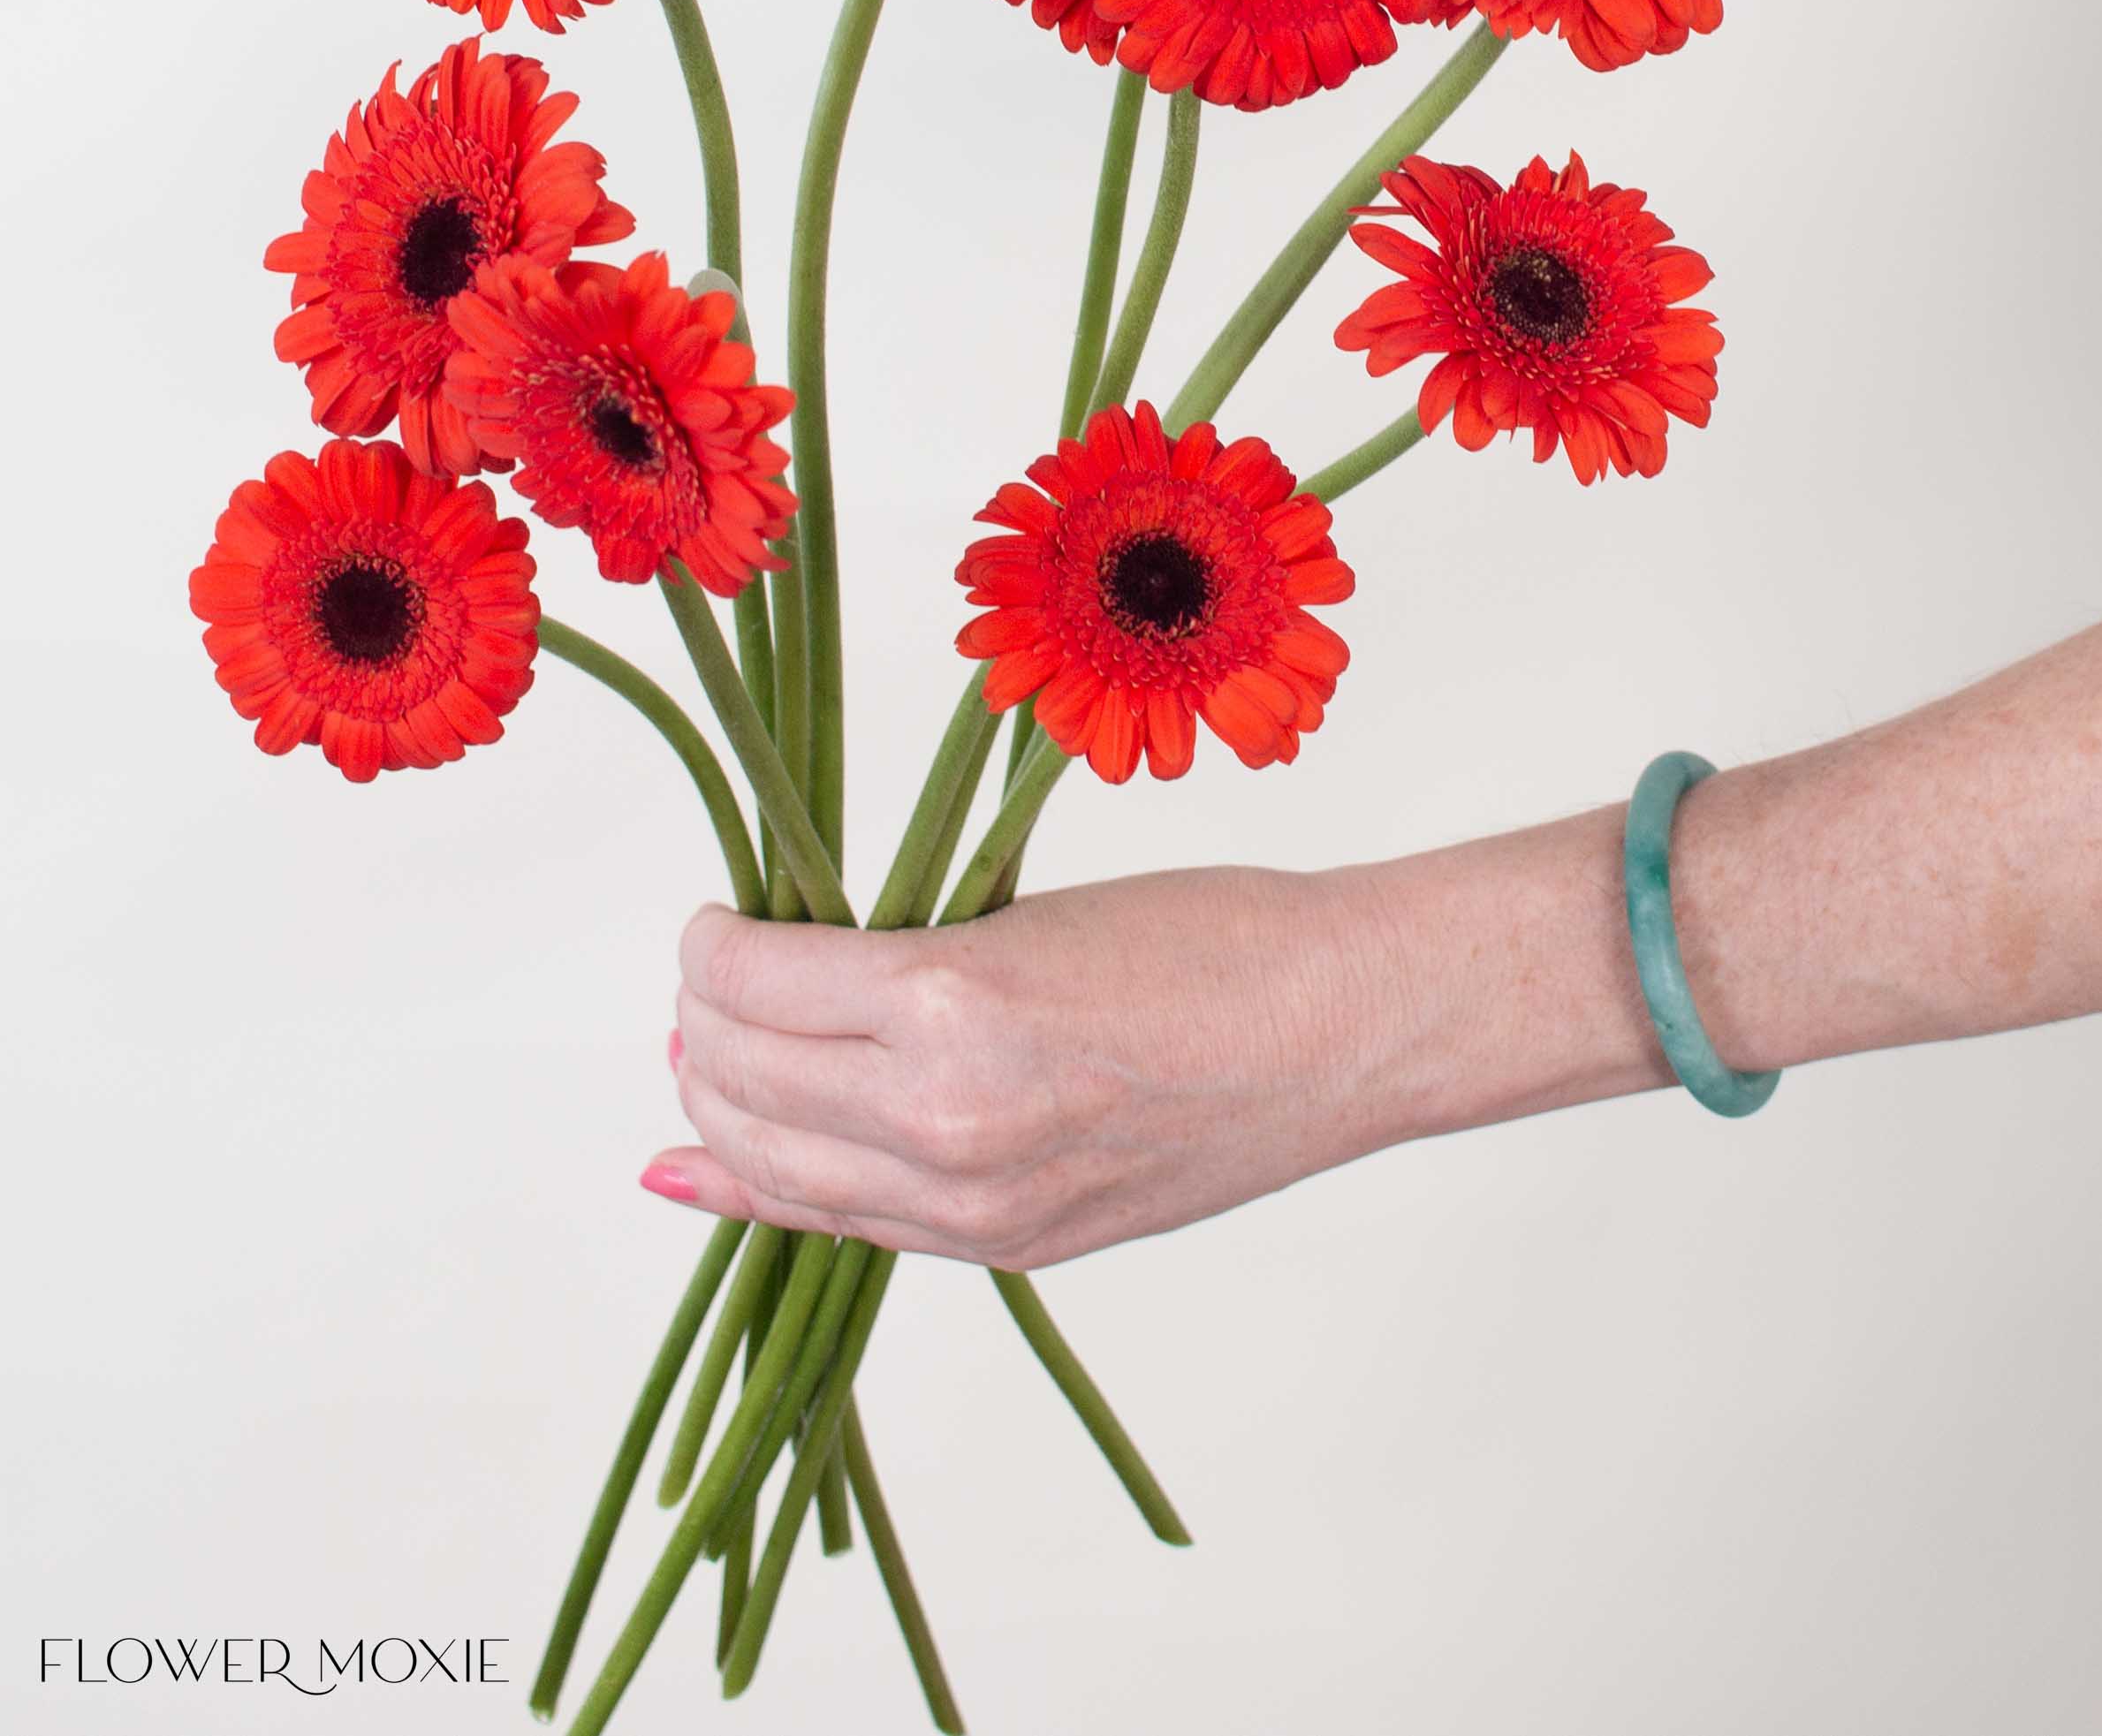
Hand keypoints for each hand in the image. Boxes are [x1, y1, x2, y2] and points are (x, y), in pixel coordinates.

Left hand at [649, 864, 1412, 1269]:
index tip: (714, 923)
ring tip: (706, 1060)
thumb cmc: (1212, 942)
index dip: (710, 948)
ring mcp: (976, 1204)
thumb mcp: (1025, 915)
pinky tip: (707, 1172)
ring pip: (778, 1169)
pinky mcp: (1010, 1247)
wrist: (1338, 1032)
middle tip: (709, 982)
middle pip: (742, 1082)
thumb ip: (899, 962)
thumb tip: (782, 976)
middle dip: (701, 1028)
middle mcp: (944, 1120)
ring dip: (721, 1109)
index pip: (753, 984)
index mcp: (948, 1005)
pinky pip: (848, 1228)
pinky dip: (767, 1193)